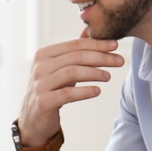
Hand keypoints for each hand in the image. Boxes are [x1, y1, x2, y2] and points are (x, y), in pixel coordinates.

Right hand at [16, 31, 123, 145]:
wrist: (32, 119)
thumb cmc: (50, 90)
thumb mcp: (59, 69)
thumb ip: (72, 52)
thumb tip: (89, 31)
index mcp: (44, 54)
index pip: (75, 45)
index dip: (97, 44)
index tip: (115, 45)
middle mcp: (40, 66)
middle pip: (76, 57)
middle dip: (101, 57)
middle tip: (119, 61)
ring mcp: (40, 84)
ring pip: (72, 72)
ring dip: (94, 73)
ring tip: (108, 76)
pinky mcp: (43, 102)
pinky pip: (67, 94)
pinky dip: (85, 91)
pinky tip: (97, 91)